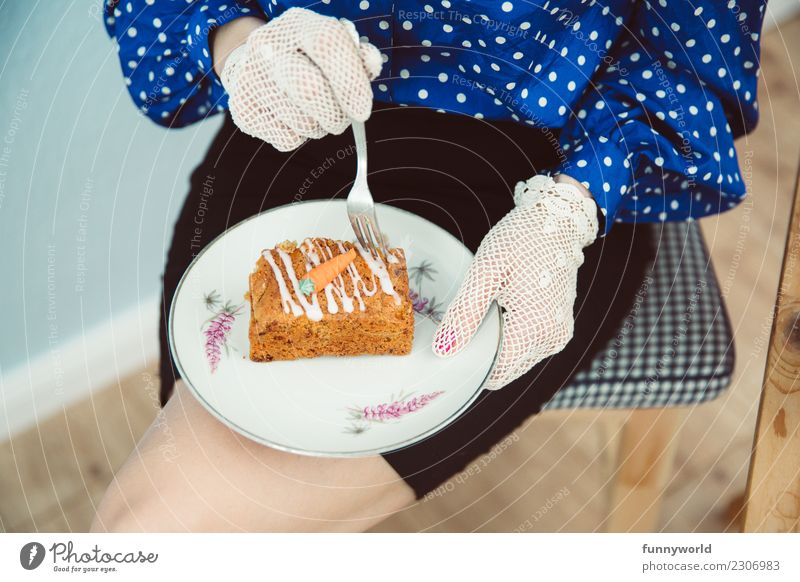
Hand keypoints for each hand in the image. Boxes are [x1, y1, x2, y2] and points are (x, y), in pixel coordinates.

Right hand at [220, 8, 381, 150]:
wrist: (256, 63)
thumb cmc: (306, 58)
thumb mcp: (334, 47)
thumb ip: (358, 56)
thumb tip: (370, 62)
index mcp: (298, 25)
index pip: (327, 45)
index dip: (350, 81)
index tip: (362, 111)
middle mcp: (268, 48)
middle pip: (311, 91)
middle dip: (337, 114)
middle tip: (341, 115)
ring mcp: (251, 78)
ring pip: (303, 123)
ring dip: (320, 126)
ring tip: (314, 111)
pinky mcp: (242, 109)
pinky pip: (287, 139)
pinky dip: (299, 136)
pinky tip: (293, 117)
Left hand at [432, 176, 598, 388]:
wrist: (557, 219)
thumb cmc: (520, 240)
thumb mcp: (484, 272)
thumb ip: (464, 314)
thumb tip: (444, 350)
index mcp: (533, 329)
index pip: (493, 374)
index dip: (469, 365)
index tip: (450, 347)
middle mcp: (550, 339)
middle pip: (504, 370)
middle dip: (482, 355)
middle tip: (463, 324)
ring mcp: (558, 335)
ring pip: (515, 361)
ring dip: (496, 346)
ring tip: (485, 311)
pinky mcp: (559, 327)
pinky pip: (528, 347)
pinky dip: (511, 337)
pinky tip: (500, 311)